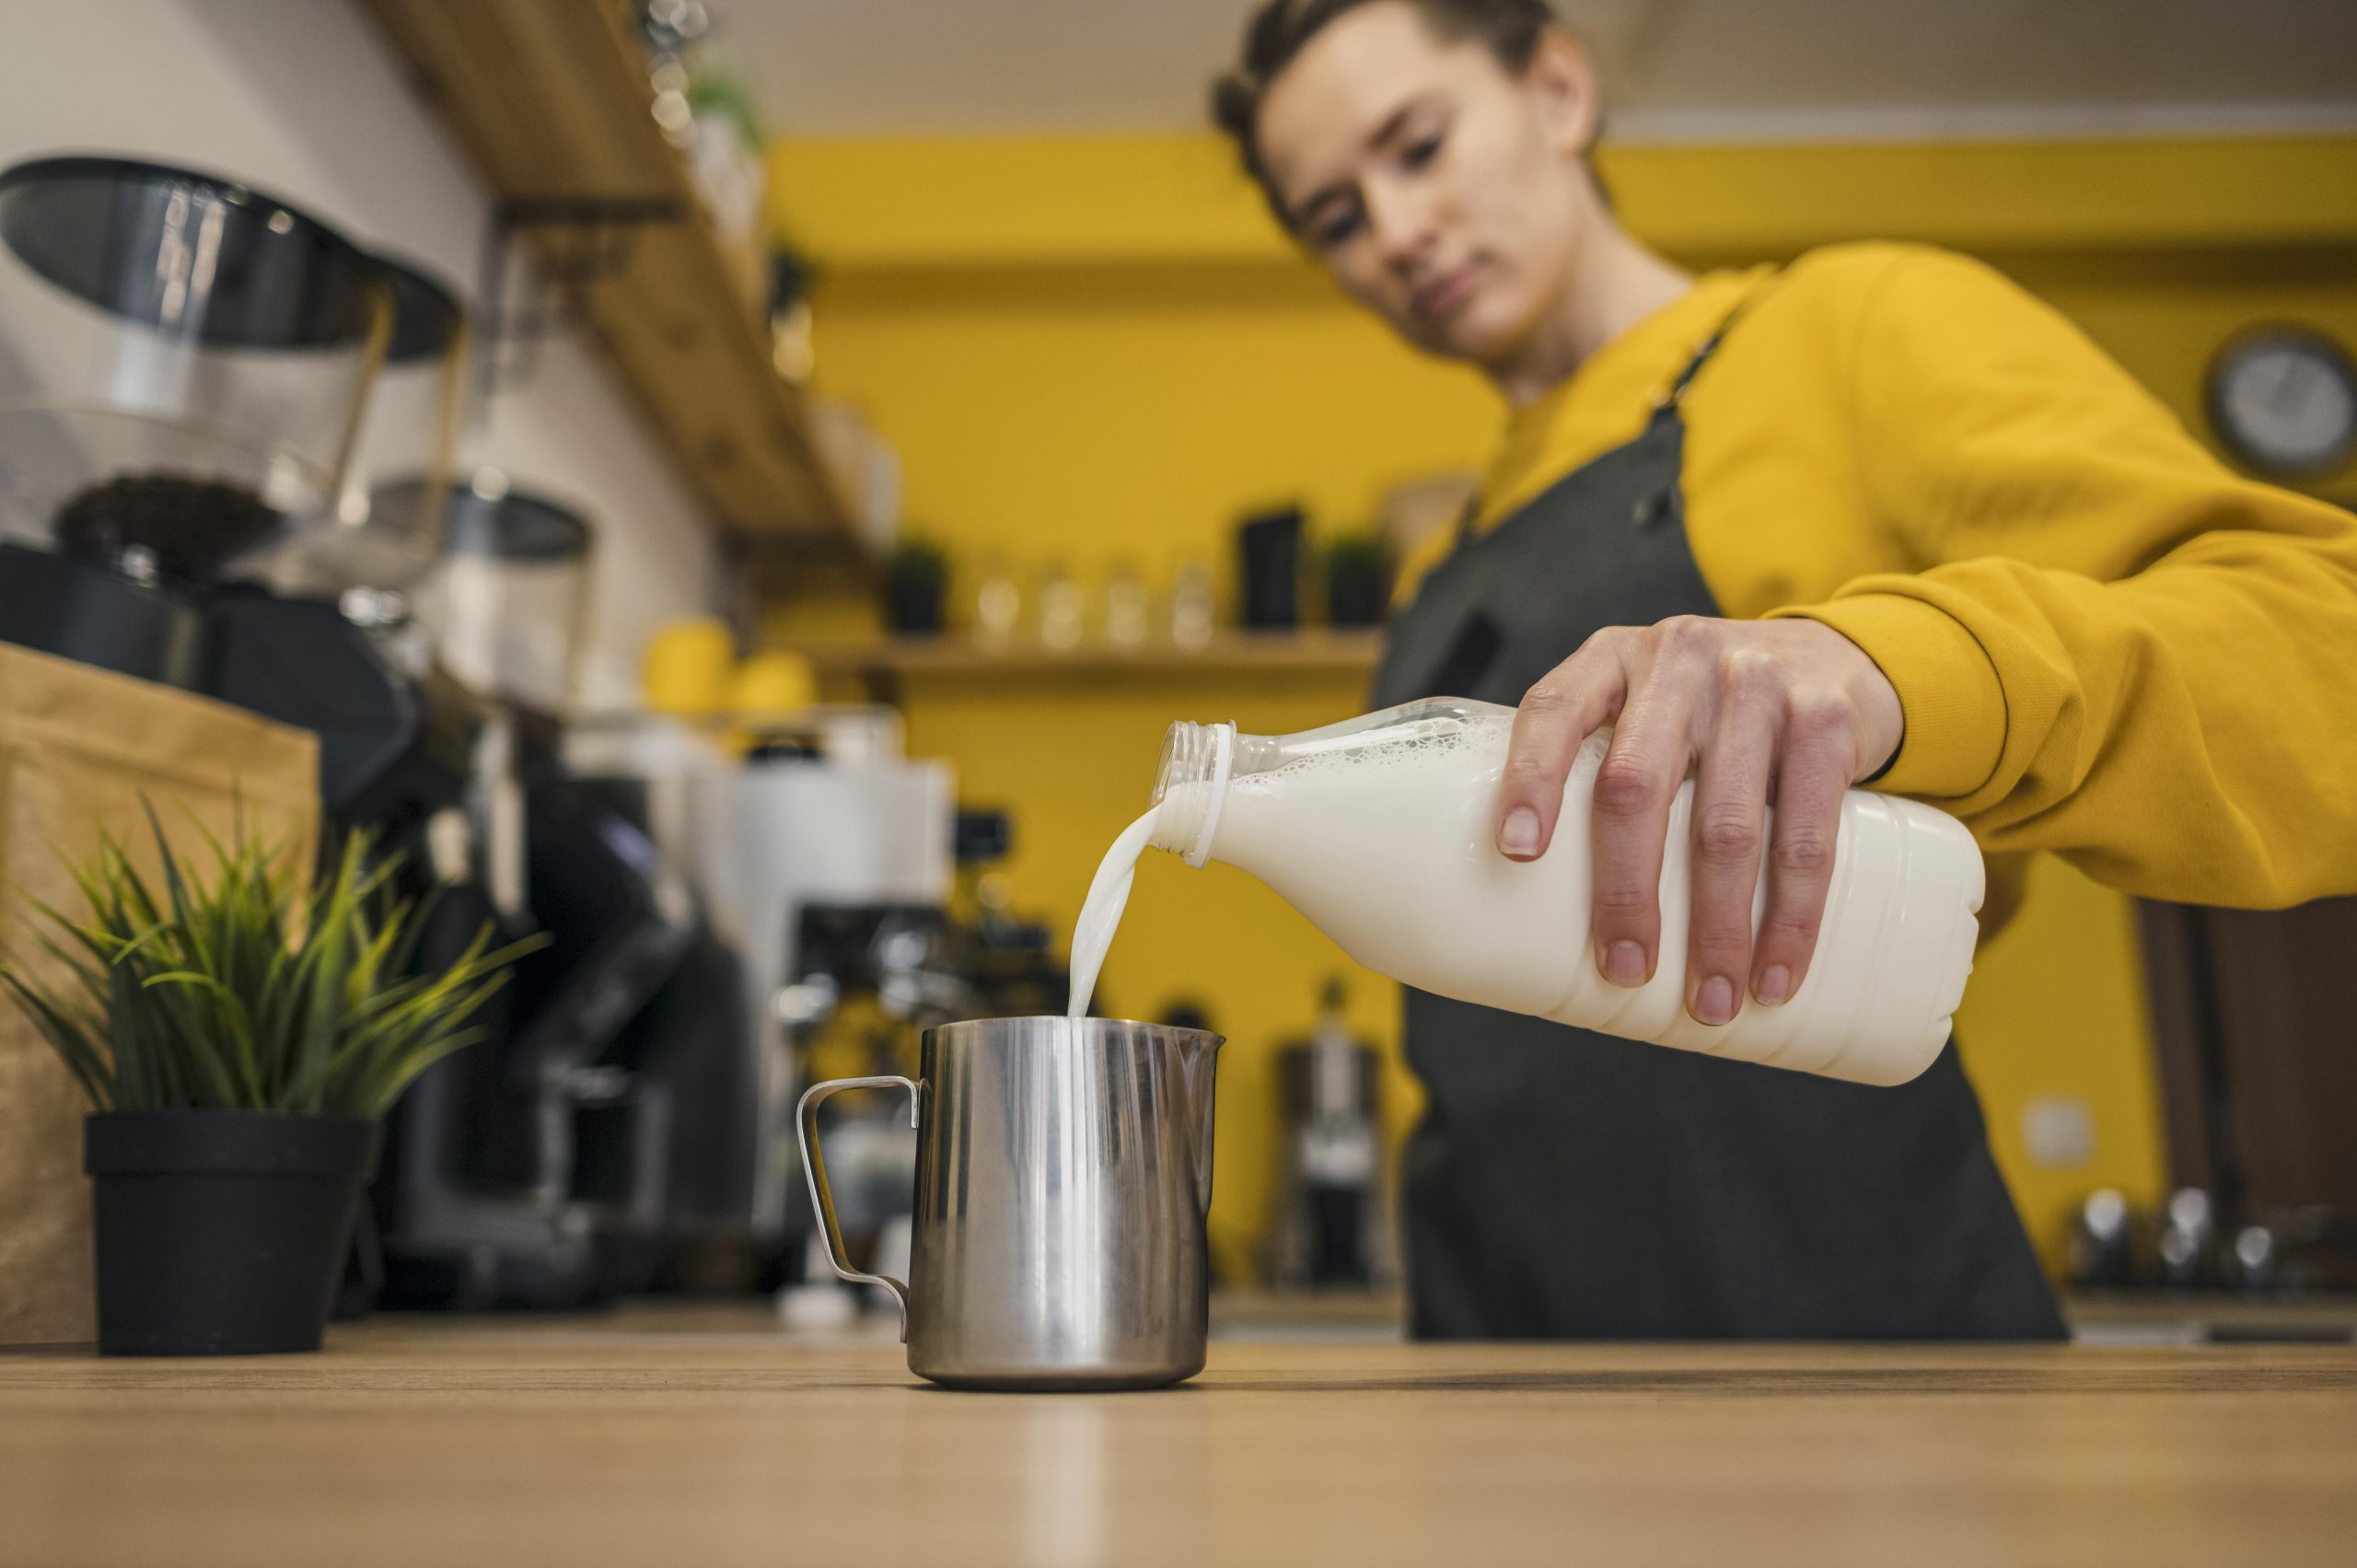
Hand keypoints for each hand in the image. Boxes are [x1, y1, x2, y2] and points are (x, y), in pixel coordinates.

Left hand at [1493, 616, 1904, 1025]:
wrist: (1833, 659)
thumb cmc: (1707, 710)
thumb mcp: (1644, 706)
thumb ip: (1599, 766)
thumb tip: (1540, 913)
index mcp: (1612, 659)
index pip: (1553, 710)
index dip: (1530, 778)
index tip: (1517, 853)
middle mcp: (1678, 659)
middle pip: (1636, 786)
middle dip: (1626, 892)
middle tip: (1624, 970)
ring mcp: (1757, 683)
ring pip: (1726, 828)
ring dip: (1716, 929)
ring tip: (1709, 1000)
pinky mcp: (1826, 720)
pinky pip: (1808, 836)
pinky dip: (1793, 918)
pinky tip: (1777, 973)